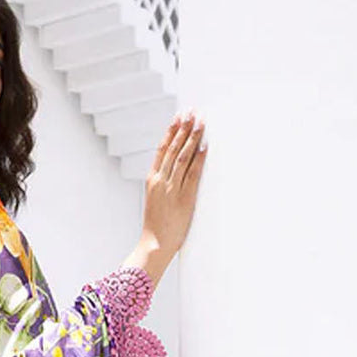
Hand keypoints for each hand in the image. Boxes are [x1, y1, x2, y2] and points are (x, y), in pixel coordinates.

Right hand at [140, 111, 206, 259]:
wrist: (154, 245)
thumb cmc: (155, 227)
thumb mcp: (155, 201)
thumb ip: (161, 185)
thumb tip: (171, 172)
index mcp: (152, 180)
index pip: (162, 149)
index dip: (171, 131)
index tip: (178, 117)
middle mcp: (161, 180)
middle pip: (173, 148)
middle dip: (183, 128)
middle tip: (191, 111)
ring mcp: (172, 188)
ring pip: (183, 157)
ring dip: (192, 137)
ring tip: (200, 121)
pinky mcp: (184, 198)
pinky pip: (193, 173)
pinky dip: (199, 158)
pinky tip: (205, 145)